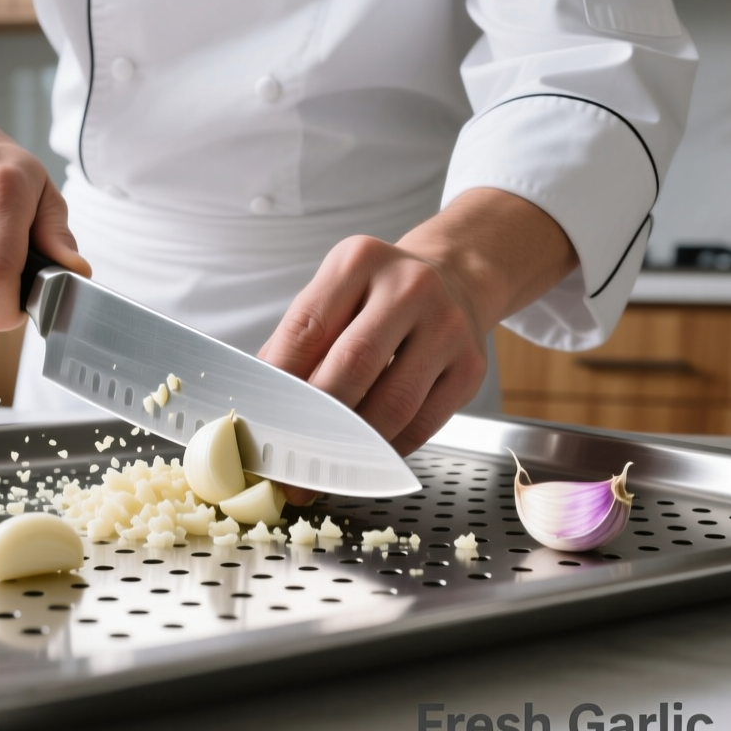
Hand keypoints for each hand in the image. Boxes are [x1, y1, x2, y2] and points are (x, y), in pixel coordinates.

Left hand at [259, 189, 575, 497]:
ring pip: (392, 404)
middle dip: (316, 422)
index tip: (262, 422)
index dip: (280, 383)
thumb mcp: (334, 294)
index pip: (308, 328)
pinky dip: (388, 449)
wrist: (455, 281)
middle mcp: (409, 287)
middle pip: (353, 366)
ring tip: (325, 468)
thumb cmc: (378, 297)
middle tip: (291, 461)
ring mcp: (447, 327)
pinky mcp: (471, 367)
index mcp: (359, 261)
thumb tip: (259, 406)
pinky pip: (423, 424)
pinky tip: (366, 456)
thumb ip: (296, 342)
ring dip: (353, 446)